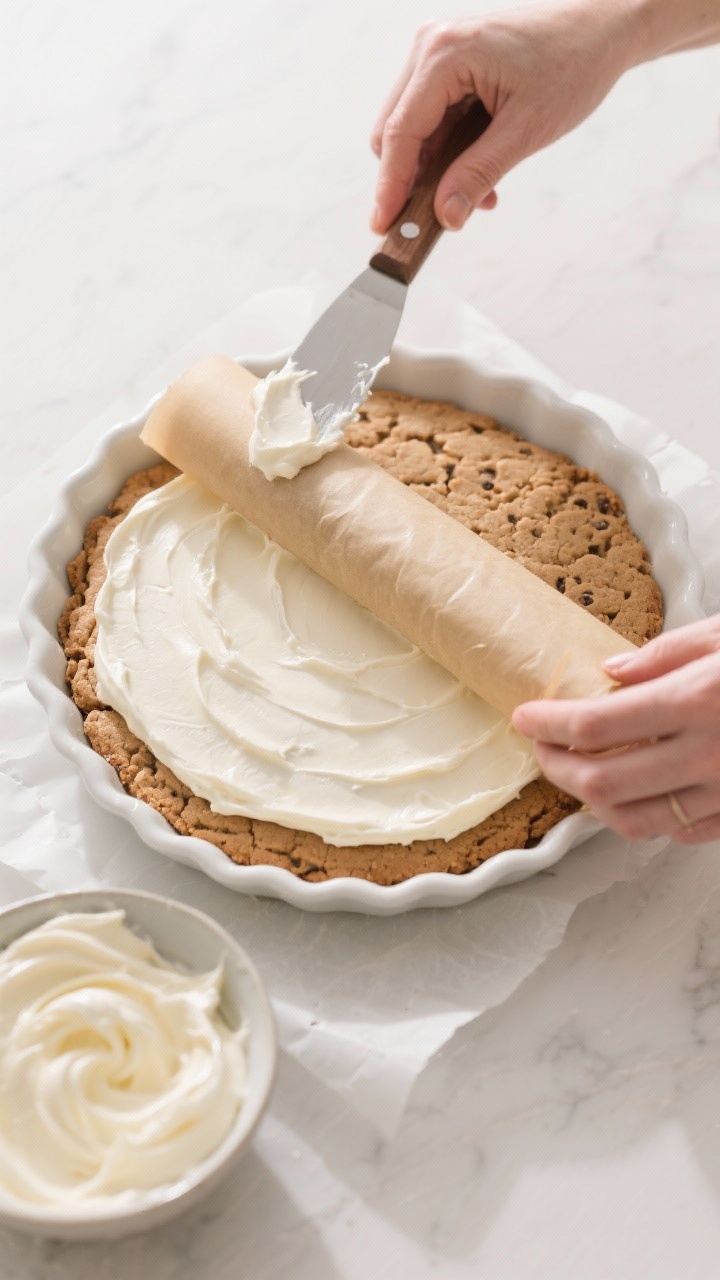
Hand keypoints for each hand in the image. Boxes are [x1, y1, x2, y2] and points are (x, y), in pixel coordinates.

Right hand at [370, 2, 638, 233]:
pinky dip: (448, 154)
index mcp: (444, 54)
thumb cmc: (572, 64)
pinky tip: (478, 173)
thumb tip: (445, 216)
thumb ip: (479, 174)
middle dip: (413, 181)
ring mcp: (438, 54)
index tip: (384, 227)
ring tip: (477, 195)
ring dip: (435, 171)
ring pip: (412, 130)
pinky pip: (432, 120)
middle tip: (436, 220)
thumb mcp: (526, 129)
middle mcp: (431, 47)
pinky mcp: (450, 66)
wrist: (600, 27)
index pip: (400, 133)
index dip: (390, 186)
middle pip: (395, 132)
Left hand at [512, 616, 719, 843]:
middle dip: (556, 767)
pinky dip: (645, 816)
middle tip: (542, 746)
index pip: (597, 724)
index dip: (549, 724)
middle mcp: (707, 754)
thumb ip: (667, 652)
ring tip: (578, 773)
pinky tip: (635, 793)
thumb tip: (614, 669)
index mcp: (696, 700)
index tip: (527, 717)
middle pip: (602, 781)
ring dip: (591, 800)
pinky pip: (678, 832)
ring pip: (633, 820)